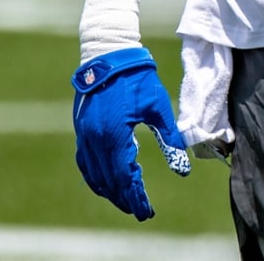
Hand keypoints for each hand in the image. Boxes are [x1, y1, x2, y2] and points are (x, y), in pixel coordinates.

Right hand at [71, 47, 190, 219]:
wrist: (110, 52)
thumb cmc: (138, 77)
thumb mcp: (158, 107)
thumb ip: (169, 139)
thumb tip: (182, 168)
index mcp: (115, 136)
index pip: (125, 178)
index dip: (136, 197)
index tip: (147, 211)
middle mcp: (96, 140)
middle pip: (109, 182)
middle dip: (125, 199)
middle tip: (140, 211)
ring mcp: (85, 135)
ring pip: (94, 175)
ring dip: (110, 190)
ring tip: (127, 199)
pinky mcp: (81, 128)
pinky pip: (85, 162)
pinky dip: (95, 177)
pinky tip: (107, 180)